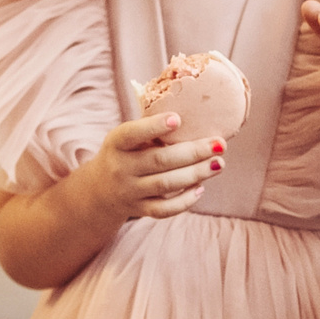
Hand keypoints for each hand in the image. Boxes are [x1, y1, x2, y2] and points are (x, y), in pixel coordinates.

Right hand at [82, 112, 219, 223]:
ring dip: (196, 174)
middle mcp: (121, 167)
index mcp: (116, 143)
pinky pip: (164, 209)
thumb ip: (149, 127)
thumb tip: (192, 109)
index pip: (132, 134)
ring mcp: (129, 191)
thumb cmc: (123, 153)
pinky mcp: (139, 209)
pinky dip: (184, 201)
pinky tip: (201, 188)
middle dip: (193, 152)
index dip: (154, 127)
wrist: (99, 190)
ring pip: (166, 184)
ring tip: (218, 164)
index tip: (178, 119)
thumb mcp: (125, 138)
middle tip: (220, 144)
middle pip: (159, 160)